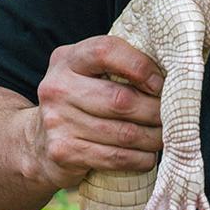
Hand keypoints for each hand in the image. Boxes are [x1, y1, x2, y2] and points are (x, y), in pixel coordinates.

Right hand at [31, 35, 163, 187]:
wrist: (35, 142)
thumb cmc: (81, 98)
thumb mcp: (90, 72)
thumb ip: (119, 64)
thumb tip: (173, 72)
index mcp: (68, 59)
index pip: (106, 51)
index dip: (140, 66)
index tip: (161, 82)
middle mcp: (57, 87)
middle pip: (121, 99)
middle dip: (155, 110)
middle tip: (174, 115)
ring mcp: (57, 122)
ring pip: (122, 132)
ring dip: (153, 137)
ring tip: (166, 136)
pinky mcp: (63, 152)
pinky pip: (113, 157)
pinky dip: (139, 158)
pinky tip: (149, 156)